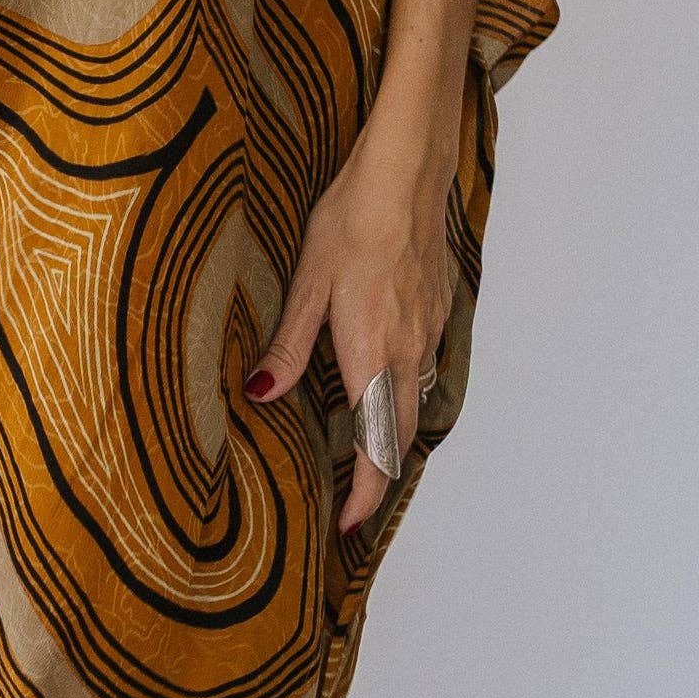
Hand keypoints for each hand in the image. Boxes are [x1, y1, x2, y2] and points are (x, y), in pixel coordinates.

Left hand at [246, 111, 455, 531]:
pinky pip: (421, 367)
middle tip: (351, 501)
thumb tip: (263, 394)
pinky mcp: (435, 308)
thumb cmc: (352, 220)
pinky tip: (379, 379)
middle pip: (399, 437)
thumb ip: (288, 346)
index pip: (376, 448)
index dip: (365, 495)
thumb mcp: (308, 283)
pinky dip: (402, 393)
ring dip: (391, 436)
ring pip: (414, 402)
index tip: (348, 524)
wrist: (406, 173)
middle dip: (377, 476)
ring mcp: (427, 330)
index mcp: (372, 355)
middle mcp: (407, 352)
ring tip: (361, 451)